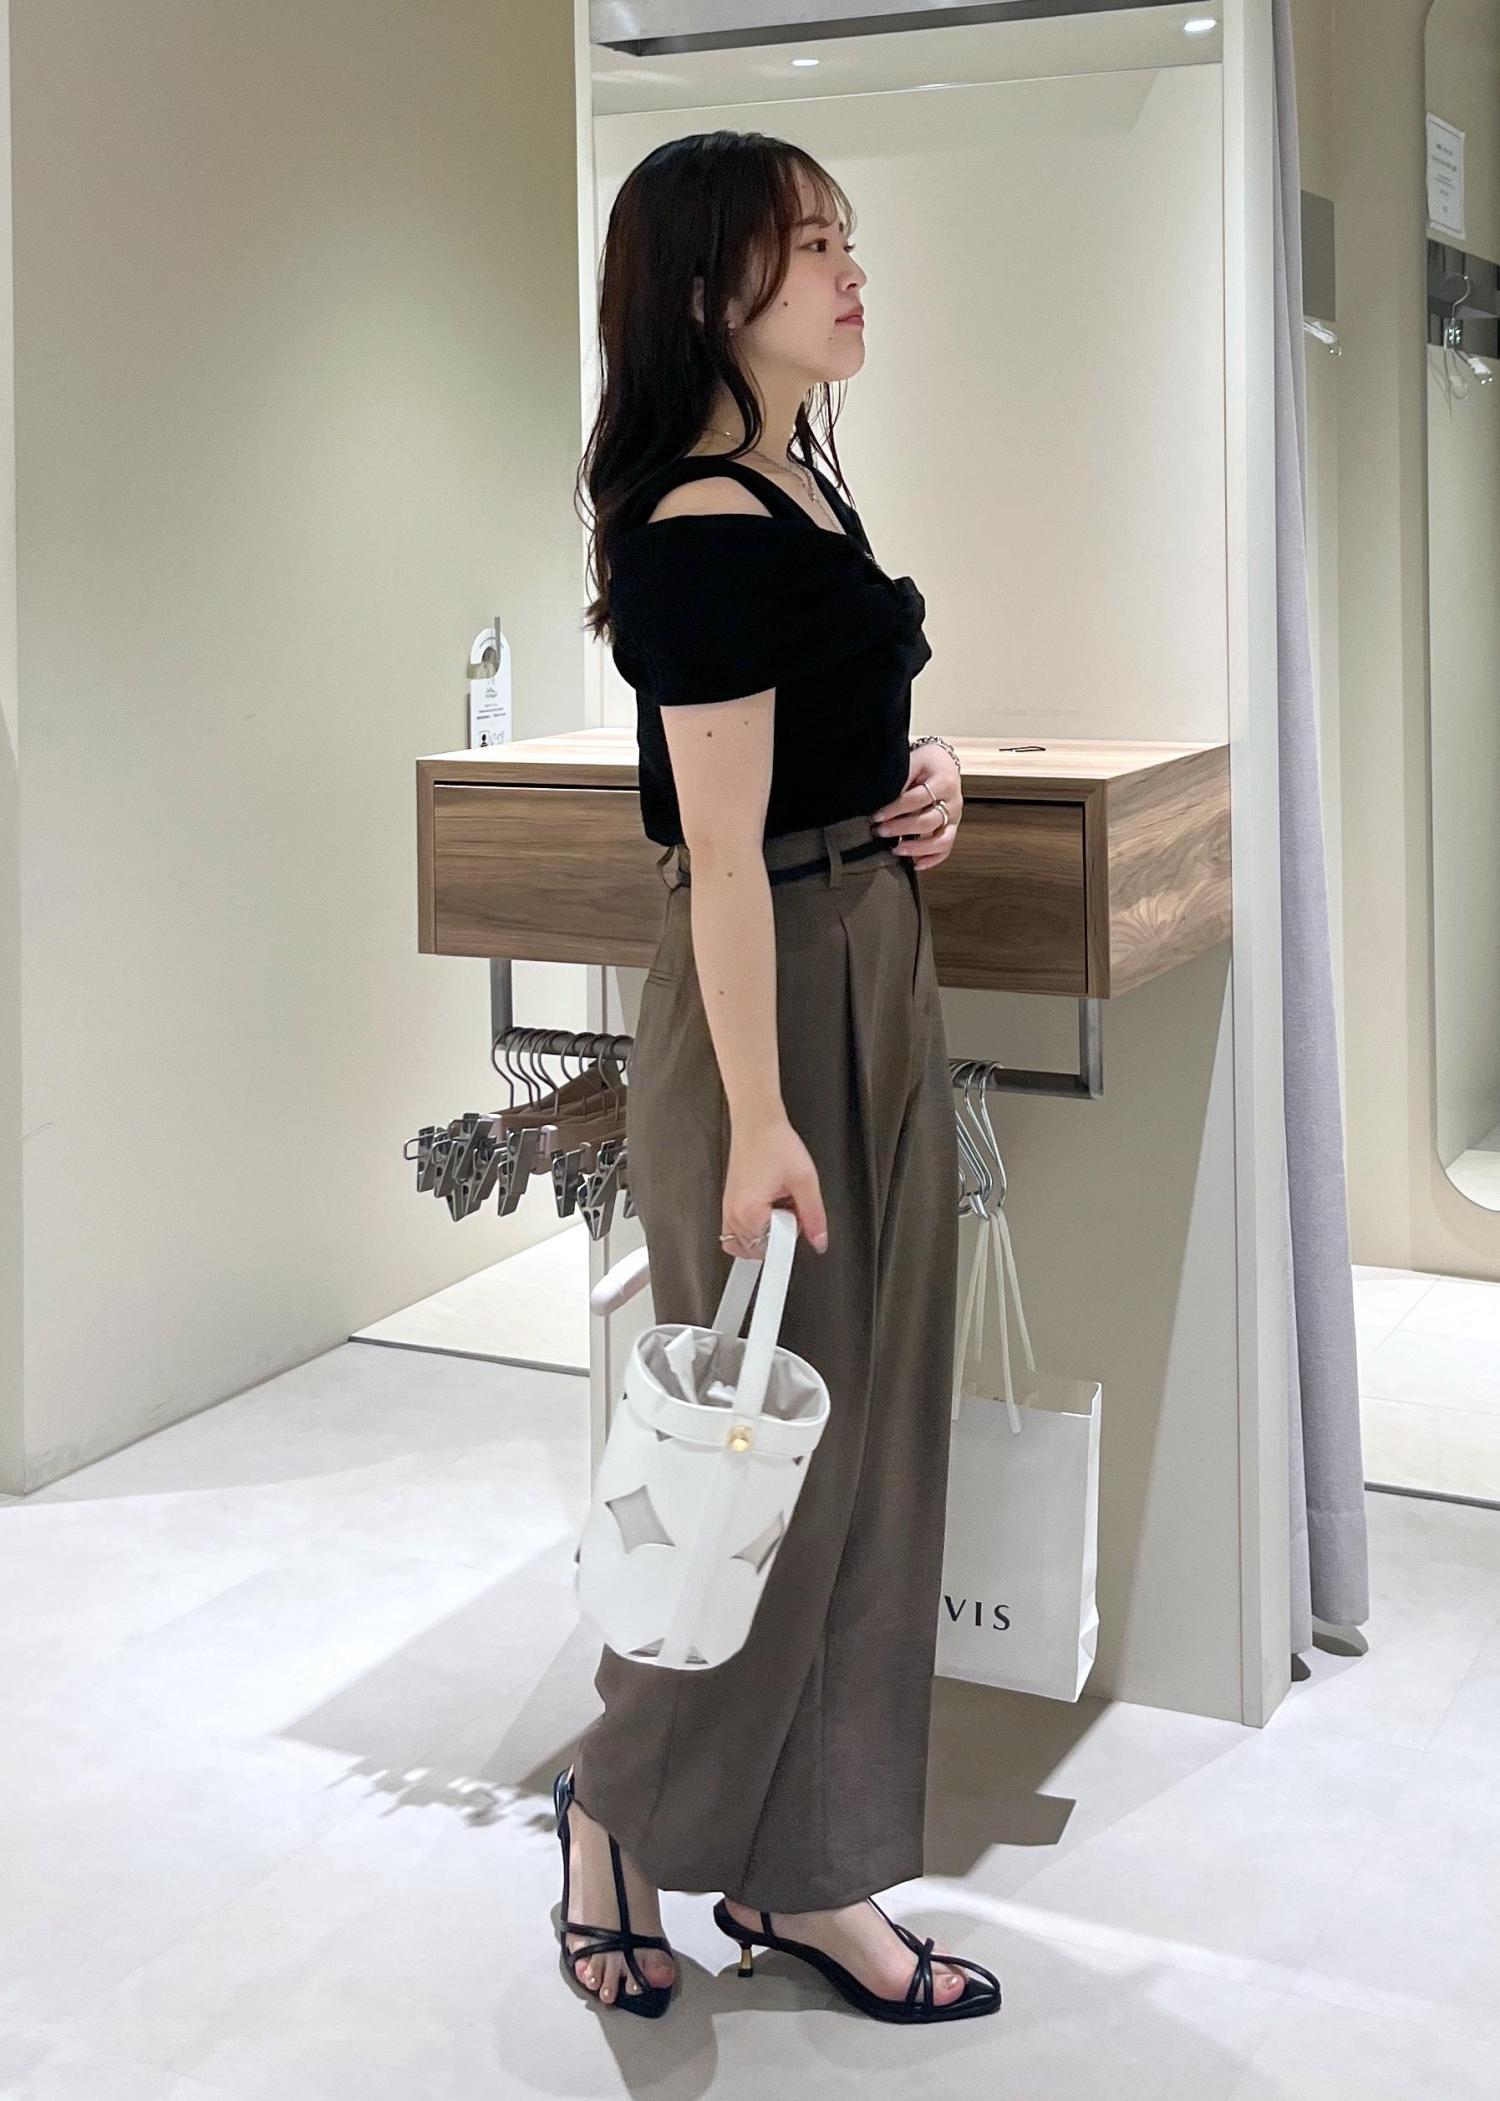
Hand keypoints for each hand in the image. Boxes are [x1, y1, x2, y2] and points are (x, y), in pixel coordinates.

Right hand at [722, 1114, 828, 1254]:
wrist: (757, 1122)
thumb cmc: (775, 1144)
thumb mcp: (805, 1181)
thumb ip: (814, 1216)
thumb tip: (819, 1241)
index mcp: (749, 1211)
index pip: (772, 1248)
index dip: (791, 1235)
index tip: (797, 1222)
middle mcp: (733, 1214)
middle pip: (759, 1249)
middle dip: (779, 1234)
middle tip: (789, 1207)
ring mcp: (728, 1210)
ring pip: (747, 1244)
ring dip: (766, 1232)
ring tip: (777, 1206)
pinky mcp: (728, 1205)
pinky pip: (736, 1234)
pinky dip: (753, 1230)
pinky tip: (767, 1211)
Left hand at [871, 746, 961, 870]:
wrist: (943, 762)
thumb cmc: (924, 763)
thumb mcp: (912, 762)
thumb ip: (901, 780)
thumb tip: (878, 801)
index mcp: (943, 781)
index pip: (917, 799)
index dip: (895, 809)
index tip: (876, 817)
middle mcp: (954, 802)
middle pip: (929, 821)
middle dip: (902, 828)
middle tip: (880, 832)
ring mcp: (955, 817)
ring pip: (942, 840)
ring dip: (918, 848)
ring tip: (896, 851)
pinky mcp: (952, 828)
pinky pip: (946, 849)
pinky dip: (932, 859)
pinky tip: (915, 864)